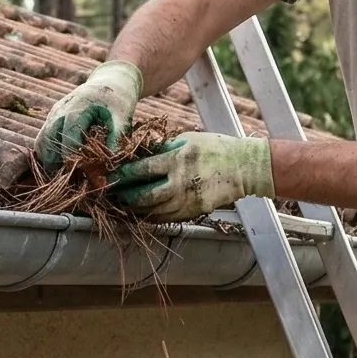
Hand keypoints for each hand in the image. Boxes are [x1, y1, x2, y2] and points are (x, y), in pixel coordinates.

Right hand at [35, 59, 142, 172]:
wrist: (111, 80)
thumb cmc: (119, 99)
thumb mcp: (122, 118)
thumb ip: (116, 139)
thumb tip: (109, 164)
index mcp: (77, 108)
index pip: (67, 140)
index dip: (73, 160)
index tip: (83, 175)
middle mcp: (60, 111)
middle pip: (48, 143)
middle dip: (58, 164)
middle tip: (72, 180)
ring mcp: (53, 114)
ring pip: (41, 143)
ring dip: (50, 161)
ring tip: (66, 176)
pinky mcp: (52, 118)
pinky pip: (43, 139)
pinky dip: (49, 154)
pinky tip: (62, 166)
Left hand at [109, 134, 273, 222]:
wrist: (244, 167)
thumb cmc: (214, 148)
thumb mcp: (188, 140)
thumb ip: (164, 149)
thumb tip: (138, 155)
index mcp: (178, 159)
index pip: (143, 169)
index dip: (124, 174)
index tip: (111, 175)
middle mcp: (182, 181)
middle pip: (146, 196)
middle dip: (127, 197)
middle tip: (115, 194)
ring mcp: (190, 199)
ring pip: (156, 211)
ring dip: (138, 209)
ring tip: (127, 204)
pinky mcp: (196, 210)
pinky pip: (169, 217)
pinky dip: (155, 216)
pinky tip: (146, 211)